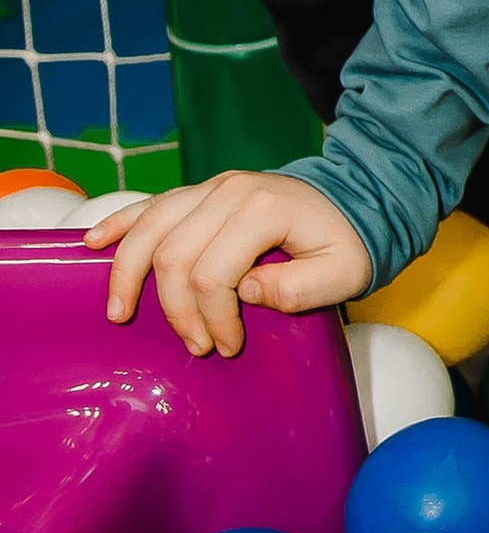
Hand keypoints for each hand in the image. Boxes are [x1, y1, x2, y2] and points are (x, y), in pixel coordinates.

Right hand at [89, 171, 370, 357]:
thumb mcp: (344, 273)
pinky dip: (118, 224)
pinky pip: (148, 205)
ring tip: (120, 313)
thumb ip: (300, 288)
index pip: (212, 273)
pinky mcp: (198, 192)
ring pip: (149, 228)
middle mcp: (229, 191)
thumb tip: (245, 290)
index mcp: (263, 209)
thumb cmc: (345, 242)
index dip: (212, 317)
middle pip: (174, 255)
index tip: (228, 345)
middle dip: (177, 310)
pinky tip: (93, 243)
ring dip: (128, 273)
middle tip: (197, 346)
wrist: (351, 201)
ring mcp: (210, 187)